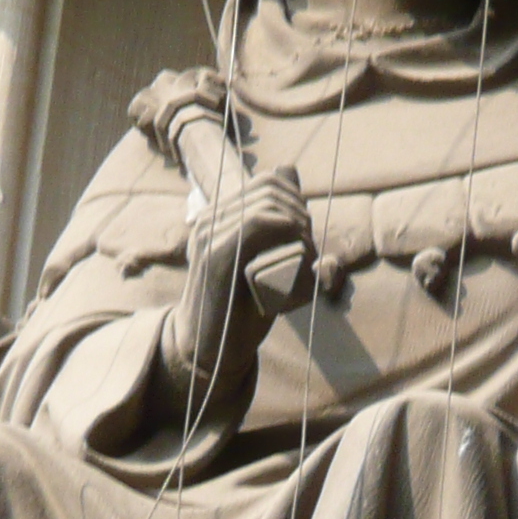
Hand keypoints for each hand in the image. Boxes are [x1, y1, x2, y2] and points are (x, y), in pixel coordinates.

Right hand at [164, 166, 313, 412]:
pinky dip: (288, 237)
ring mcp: (208, 235)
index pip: (268, 181)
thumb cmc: (241, 307)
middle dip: (301, 214)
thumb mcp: (264, 257)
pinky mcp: (215, 255)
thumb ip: (276, 218)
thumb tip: (288, 168)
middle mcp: (209, 219)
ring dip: (298, 229)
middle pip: (271, 189)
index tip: (305, 233)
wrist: (208, 349)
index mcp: (219, 215)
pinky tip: (297, 257)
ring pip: (268, 206)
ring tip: (305, 258)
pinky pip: (256, 224)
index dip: (297, 200)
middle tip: (308, 249)